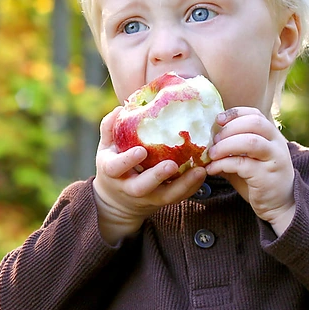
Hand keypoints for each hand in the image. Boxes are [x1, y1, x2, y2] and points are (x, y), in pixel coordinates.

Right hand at [92, 107, 207, 244]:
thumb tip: (121, 108)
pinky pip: (178, 197)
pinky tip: (202, 173)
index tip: (141, 150)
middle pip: (141, 187)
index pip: (116, 168)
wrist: (117, 200)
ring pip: (165, 196)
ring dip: (183, 185)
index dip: (128, 161)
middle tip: (172, 164)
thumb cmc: (114, 165)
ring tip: (199, 170)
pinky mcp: (161, 201)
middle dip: (157, 176)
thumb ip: (109, 128)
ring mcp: (147, 197)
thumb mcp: (106, 148)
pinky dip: (191, 187)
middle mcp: (128, 188)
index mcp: (112, 172)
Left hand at [205, 107, 295, 233]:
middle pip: (254, 123)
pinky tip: (213, 170)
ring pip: (250, 141)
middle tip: (214, 140)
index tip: (218, 120)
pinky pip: (242, 164)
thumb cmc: (259, 180)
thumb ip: (231, 148)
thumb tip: (204, 141)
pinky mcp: (267, 177)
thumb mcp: (246, 159)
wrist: (280, 205)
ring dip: (226, 145)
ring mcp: (274, 160)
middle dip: (229, 129)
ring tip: (212, 154)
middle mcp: (277, 144)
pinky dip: (223, 164)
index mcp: (272, 136)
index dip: (235, 113)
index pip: (255, 114)